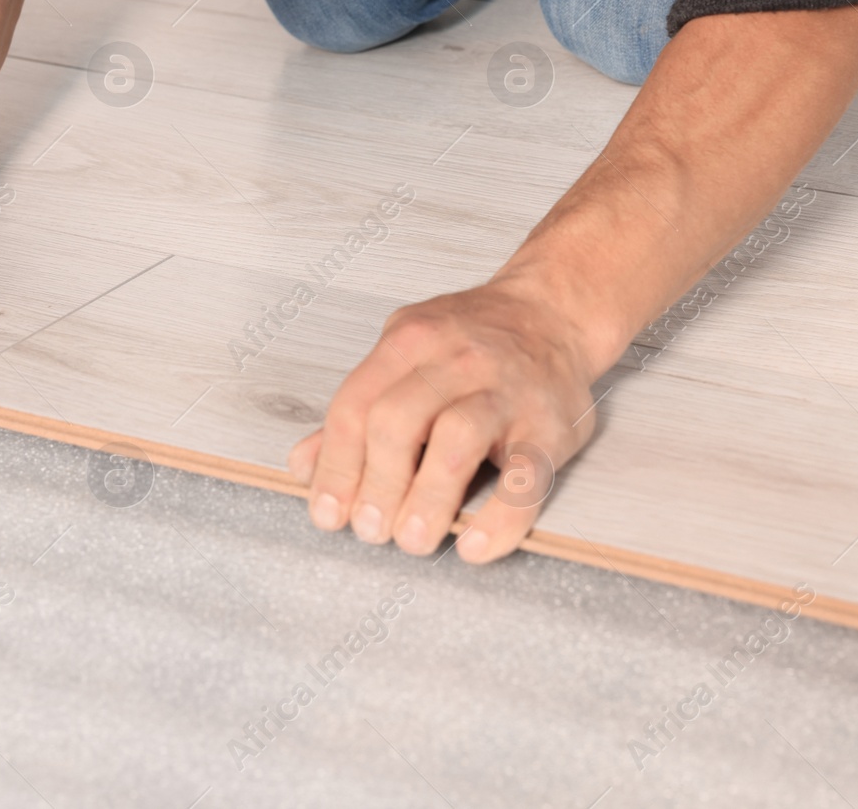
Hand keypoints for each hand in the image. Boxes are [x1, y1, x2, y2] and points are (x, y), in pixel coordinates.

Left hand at [286, 269, 616, 563]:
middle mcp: (457, 359)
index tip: (328, 512)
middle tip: (371, 530)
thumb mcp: (404, 354)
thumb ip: (357, 408)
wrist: (553, 312)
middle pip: (398, 422)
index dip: (336, 466)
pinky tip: (475, 545)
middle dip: (377, 485)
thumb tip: (304, 466)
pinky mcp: (551, 426)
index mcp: (411, 341)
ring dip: (426, 499)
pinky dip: (499, 518)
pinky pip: (527, 477)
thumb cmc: (473, 342)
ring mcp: (507, 391)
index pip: (356, 405)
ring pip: (457, 441)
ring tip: (412, 539)